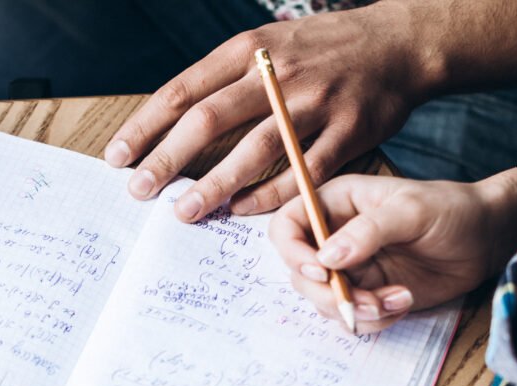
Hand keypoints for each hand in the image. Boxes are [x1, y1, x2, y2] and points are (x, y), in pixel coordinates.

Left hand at [102, 10, 429, 222]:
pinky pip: (302, 173)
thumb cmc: (322, 51)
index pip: (182, 90)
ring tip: (183, 212)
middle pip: (209, 120)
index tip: (117, 158)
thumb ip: (225, 79)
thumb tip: (171, 122)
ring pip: (253, 150)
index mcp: (249, 51)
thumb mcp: (268, 45)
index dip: (145, 127)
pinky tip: (241, 211)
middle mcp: (276, 74)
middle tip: (139, 191)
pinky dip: (269, 195)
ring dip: (214, 185)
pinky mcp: (347, 133)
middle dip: (167, 160)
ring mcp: (314, 104)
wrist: (400, 43)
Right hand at [269, 174, 516, 332]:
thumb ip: (368, 231)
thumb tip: (326, 258)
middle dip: (330, 294)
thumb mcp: (410, 210)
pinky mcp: (368, 294)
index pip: (287, 227)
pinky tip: (403, 303)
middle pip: (300, 274)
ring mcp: (350, 269)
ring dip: (356, 310)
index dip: (293, 252)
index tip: (322, 270)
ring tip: (397, 300)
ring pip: (324, 301)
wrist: (486, 238)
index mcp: (335, 204)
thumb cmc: (450, 209)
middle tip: (366, 300)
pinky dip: (374, 320)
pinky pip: (352, 317)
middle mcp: (334, 237)